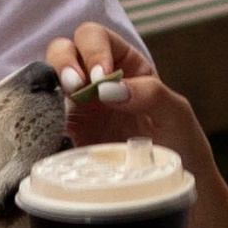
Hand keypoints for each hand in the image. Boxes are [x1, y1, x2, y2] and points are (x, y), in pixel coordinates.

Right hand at [45, 27, 227, 227]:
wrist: (174, 189)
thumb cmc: (183, 147)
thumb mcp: (178, 114)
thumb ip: (150, 93)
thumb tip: (110, 88)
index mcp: (125, 65)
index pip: (96, 38)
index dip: (92, 49)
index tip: (101, 77)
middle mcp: (97, 81)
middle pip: (64, 50)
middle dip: (65, 62)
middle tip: (78, 87)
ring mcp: (79, 108)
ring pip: (49, 80)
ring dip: (52, 85)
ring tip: (67, 105)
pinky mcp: (68, 136)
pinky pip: (46, 119)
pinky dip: (44, 118)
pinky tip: (55, 128)